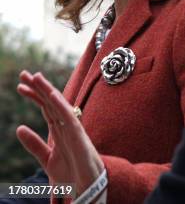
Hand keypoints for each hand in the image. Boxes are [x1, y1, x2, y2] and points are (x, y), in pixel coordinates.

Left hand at [16, 70, 104, 194]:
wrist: (87, 188)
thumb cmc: (72, 174)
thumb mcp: (46, 158)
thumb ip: (34, 144)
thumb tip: (19, 128)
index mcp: (59, 131)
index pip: (45, 108)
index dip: (34, 96)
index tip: (21, 86)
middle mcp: (66, 126)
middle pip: (51, 103)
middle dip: (39, 87)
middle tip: (24, 73)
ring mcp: (73, 129)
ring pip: (59, 106)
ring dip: (47, 90)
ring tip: (35, 77)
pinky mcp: (78, 135)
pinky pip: (68, 117)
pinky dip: (59, 105)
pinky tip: (50, 94)